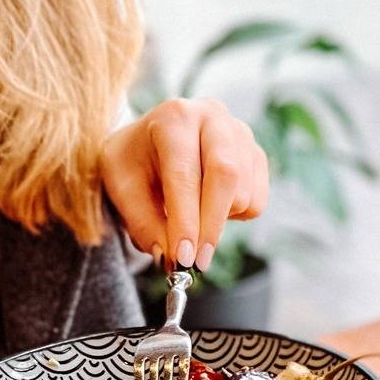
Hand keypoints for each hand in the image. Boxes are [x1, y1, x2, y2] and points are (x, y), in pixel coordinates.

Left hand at [101, 99, 267, 272]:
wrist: (151, 140)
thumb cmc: (134, 162)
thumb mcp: (122, 188)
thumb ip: (144, 223)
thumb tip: (170, 258)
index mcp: (174, 117)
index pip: (184, 174)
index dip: (185, 220)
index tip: (182, 258)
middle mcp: (214, 117)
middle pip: (226, 175)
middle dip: (211, 226)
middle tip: (197, 262)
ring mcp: (241, 134)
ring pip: (243, 193)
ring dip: (218, 221)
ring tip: (190, 216)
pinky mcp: (257, 155)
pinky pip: (257, 202)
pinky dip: (235, 216)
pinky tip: (210, 204)